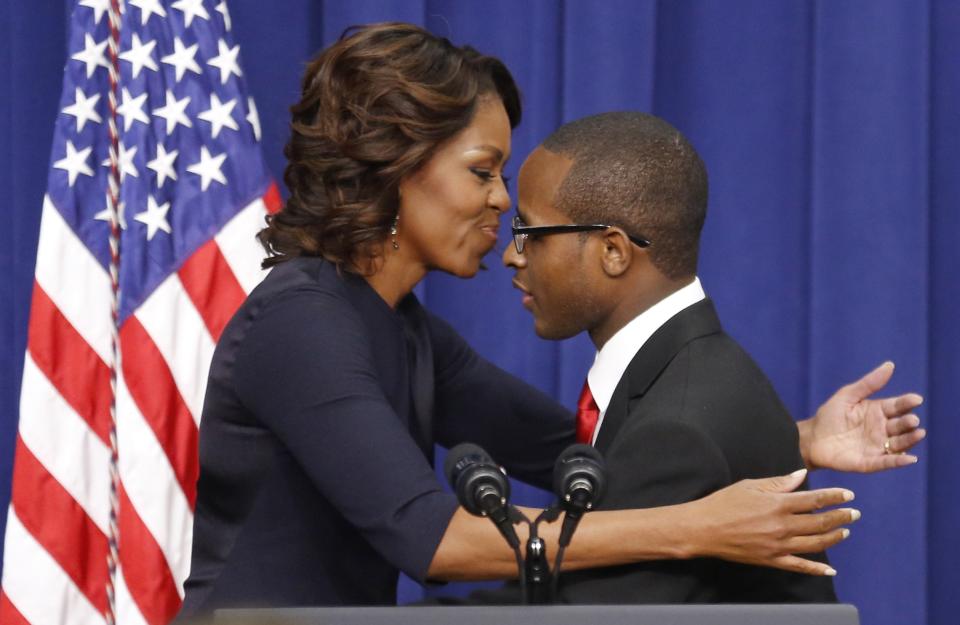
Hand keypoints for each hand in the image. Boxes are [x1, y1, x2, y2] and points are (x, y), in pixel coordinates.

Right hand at [683, 470, 857, 575]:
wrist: (703, 529)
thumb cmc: (724, 503)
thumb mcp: (750, 486)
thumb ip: (779, 483)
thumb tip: (801, 475)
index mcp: (777, 504)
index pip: (814, 500)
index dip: (834, 497)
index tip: (848, 494)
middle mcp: (782, 526)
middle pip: (820, 523)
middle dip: (840, 517)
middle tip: (854, 513)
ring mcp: (778, 546)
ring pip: (815, 544)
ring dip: (833, 538)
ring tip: (844, 532)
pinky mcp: (771, 560)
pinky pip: (799, 566)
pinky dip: (816, 569)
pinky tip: (830, 569)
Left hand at [799, 361, 925, 471]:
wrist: (811, 438)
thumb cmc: (830, 415)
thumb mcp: (848, 396)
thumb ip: (869, 383)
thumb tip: (890, 365)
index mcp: (879, 411)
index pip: (898, 406)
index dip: (907, 402)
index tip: (916, 399)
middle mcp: (882, 429)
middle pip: (901, 425)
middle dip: (909, 422)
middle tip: (912, 419)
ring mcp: (877, 446)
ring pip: (899, 444)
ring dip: (910, 440)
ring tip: (918, 434)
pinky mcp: (870, 462)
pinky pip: (886, 462)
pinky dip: (899, 461)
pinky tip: (909, 459)